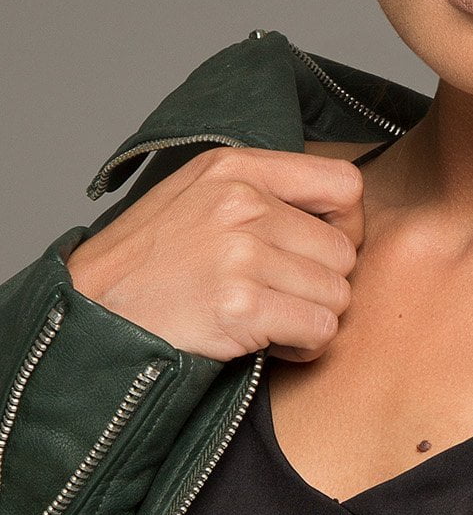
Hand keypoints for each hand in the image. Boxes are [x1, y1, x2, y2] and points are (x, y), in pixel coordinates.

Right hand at [65, 146, 363, 362]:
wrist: (84, 316)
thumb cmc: (144, 263)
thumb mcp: (195, 195)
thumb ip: (261, 191)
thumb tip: (335, 213)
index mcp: (236, 168)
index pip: (343, 183)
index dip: (347, 224)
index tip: (322, 250)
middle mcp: (243, 202)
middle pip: (343, 250)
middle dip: (322, 283)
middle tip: (284, 298)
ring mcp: (241, 254)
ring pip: (337, 293)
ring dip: (312, 317)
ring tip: (270, 320)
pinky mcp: (240, 307)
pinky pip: (319, 330)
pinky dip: (302, 346)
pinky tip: (268, 343)